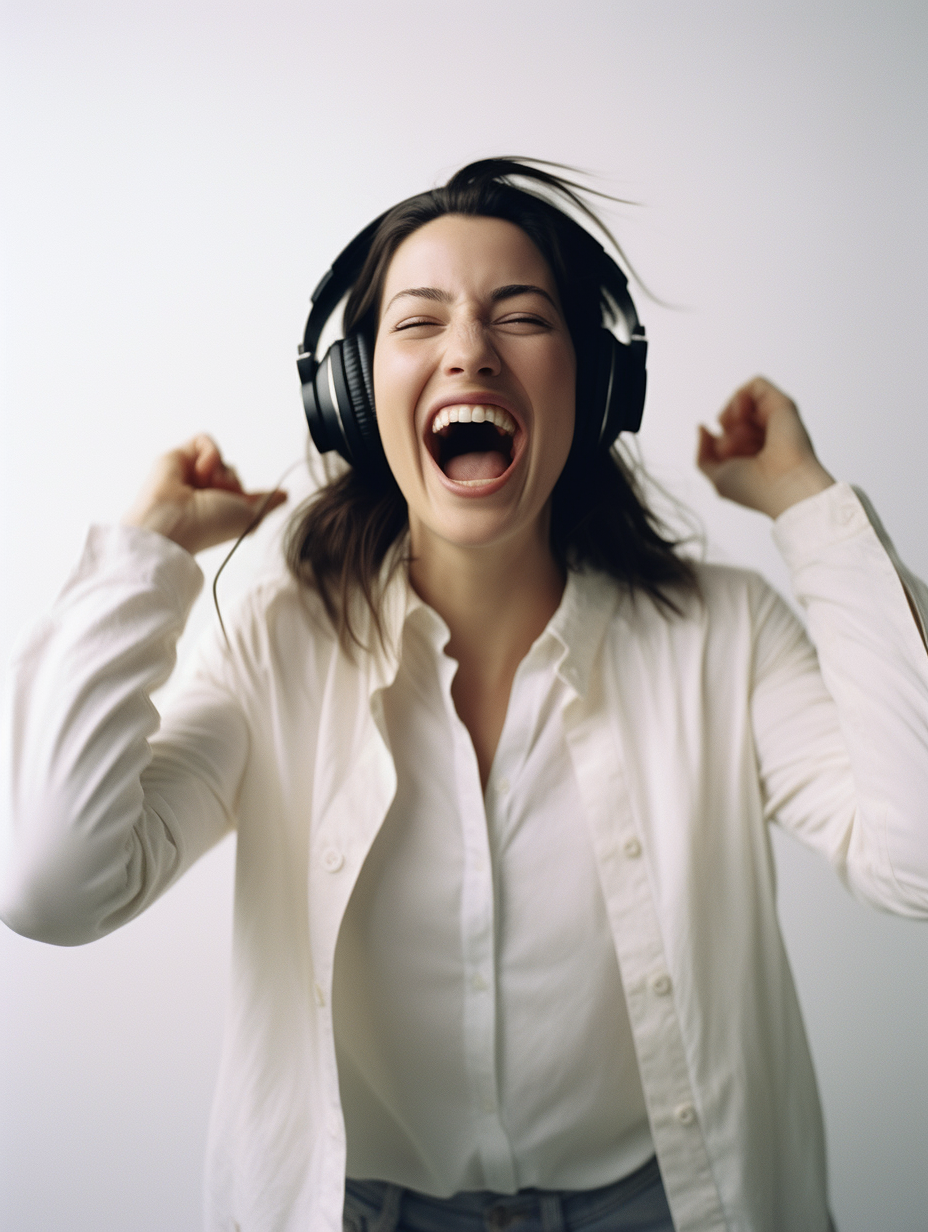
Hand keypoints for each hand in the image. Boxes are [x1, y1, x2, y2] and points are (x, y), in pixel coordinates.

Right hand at [122, 435, 286, 553]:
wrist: (175, 521)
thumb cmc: (209, 526)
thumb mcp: (250, 518)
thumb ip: (267, 503)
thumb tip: (284, 495)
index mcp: (218, 510)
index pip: (240, 493)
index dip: (247, 495)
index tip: (259, 500)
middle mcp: (203, 493)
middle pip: (233, 473)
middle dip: (232, 484)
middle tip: (220, 498)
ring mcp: (191, 475)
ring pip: (222, 459)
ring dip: (220, 473)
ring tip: (204, 488)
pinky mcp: (178, 456)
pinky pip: (205, 441)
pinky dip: (209, 454)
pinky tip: (198, 473)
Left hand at [697, 377, 834, 518]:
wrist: (783, 485)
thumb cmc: (753, 488)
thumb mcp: (717, 476)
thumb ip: (703, 453)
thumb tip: (703, 426)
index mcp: (752, 453)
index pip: (723, 437)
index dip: (719, 448)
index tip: (729, 463)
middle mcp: (764, 435)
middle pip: (727, 420)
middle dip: (726, 436)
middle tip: (738, 453)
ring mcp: (774, 419)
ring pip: (738, 402)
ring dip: (731, 418)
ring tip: (743, 436)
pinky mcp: (782, 404)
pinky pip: (755, 384)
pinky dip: (741, 398)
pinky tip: (743, 416)